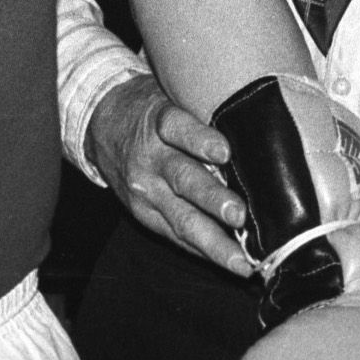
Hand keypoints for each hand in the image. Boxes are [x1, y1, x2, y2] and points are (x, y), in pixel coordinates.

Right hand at [86, 74, 248, 274]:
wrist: (102, 126)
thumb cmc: (152, 109)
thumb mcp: (172, 96)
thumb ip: (206, 113)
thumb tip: (257, 133)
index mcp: (159, 122)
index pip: (178, 128)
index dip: (201, 140)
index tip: (225, 153)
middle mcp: (150, 158)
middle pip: (183, 179)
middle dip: (213, 200)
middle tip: (239, 215)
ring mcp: (145, 191)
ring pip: (181, 217)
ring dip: (213, 240)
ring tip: (241, 259)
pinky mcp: (143, 214)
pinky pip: (175, 235)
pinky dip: (204, 251)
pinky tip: (231, 263)